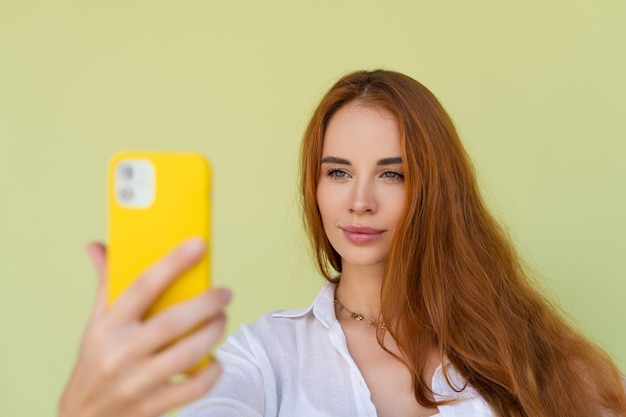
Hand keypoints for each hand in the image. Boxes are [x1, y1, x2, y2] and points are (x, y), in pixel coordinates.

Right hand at [58, 238, 229, 416]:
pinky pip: (193, 388)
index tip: (198, 245)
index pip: (141, 287)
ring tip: (221, 320)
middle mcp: (119, 355)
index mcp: (106, 328)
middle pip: (171, 323)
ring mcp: (136, 384)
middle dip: (206, 304)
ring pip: (187, 355)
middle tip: (224, 293)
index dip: (172, 264)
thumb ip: (106, 285)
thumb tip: (97, 246)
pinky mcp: (151, 407)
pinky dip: (212, 371)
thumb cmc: (95, 364)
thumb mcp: (95, 324)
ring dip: (212, 333)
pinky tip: (215, 359)